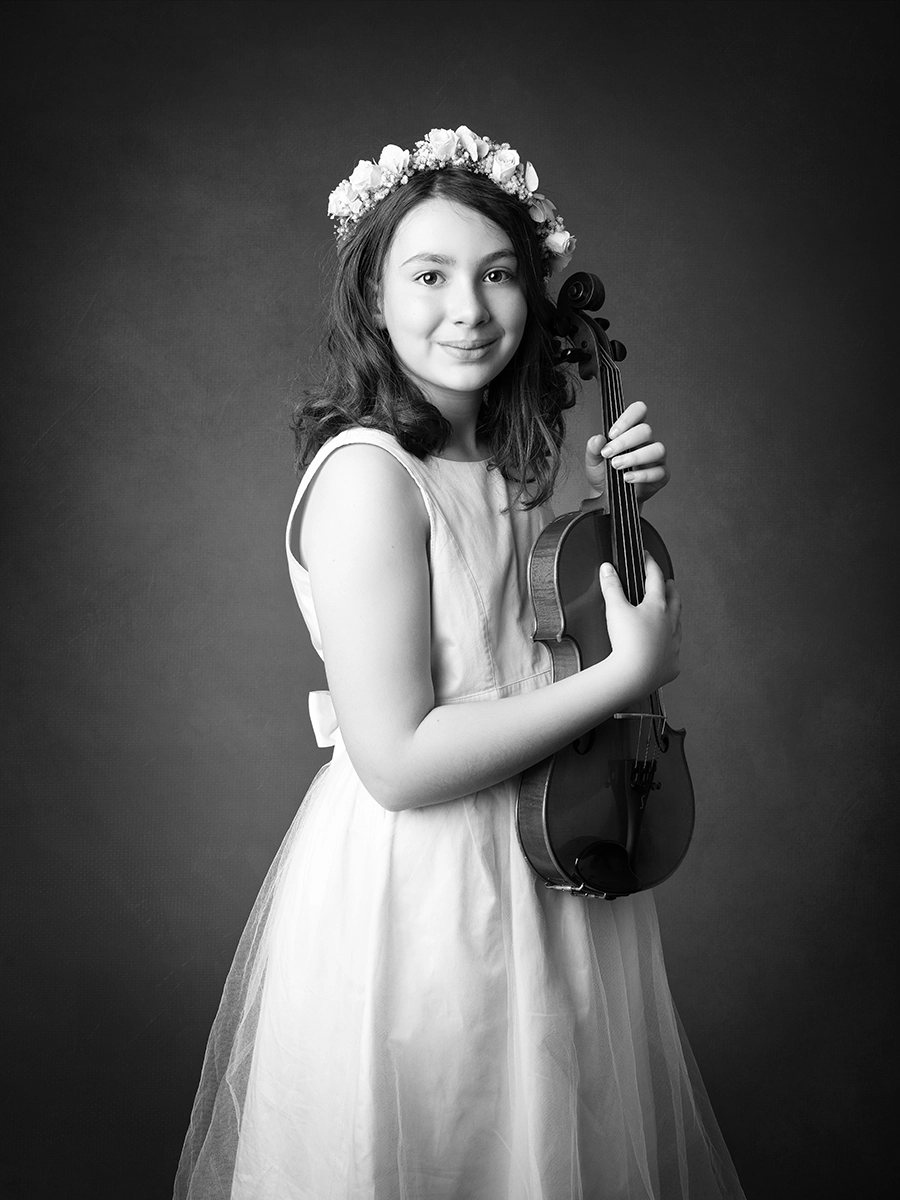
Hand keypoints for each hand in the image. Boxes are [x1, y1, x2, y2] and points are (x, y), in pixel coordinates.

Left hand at [584, 401, 668, 506]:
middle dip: (625, 441)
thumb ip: (592, 448)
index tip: (612, 433)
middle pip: (646, 430)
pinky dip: (642, 475)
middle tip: (608, 454)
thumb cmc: (604, 475)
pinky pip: (659, 472)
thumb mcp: (592, 461)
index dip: (627, 418)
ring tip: (617, 466)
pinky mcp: (661, 475)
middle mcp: (646, 441)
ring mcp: (655, 458)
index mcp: (631, 431)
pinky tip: (628, 478)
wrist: (607, 497)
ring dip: (635, 457)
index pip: (639, 411)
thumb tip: (597, 439)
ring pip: (657, 449)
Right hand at [598, 554, 680, 696]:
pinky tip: (665, 648)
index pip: (656, 579)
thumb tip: (607, 568)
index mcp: (657, 607)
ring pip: (677, 626)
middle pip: (674, 601)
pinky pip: (673, 653)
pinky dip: (669, 647)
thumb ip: (611, 587)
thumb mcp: (615, 609)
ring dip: (674, 617)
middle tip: (670, 583)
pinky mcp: (671, 665)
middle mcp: (670, 624)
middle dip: (671, 590)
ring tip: (670, 614)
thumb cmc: (627, 642)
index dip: (651, 565)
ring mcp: (673, 645)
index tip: (647, 558)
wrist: (634, 675)